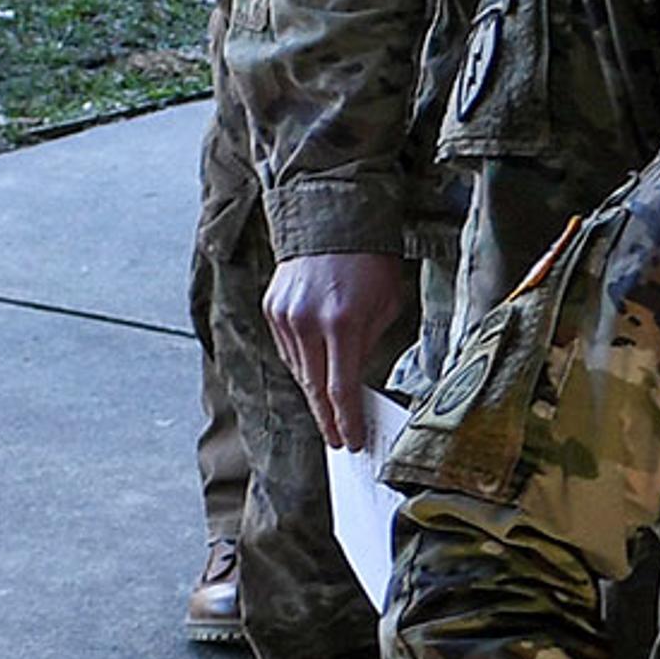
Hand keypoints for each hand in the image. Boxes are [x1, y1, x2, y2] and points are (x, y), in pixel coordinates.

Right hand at [266, 252, 415, 451]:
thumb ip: (370, 344)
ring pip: (299, 372)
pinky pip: (288, 350)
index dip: (347, 420)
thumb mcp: (387, 303)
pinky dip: (303, 364)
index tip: (352, 441)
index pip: (341, 389)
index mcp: (342, 322)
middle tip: (338, 439)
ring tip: (330, 410)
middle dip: (328, 418)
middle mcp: (308, 322)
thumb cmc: (370, 260)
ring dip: (315, 392)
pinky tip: (316, 372)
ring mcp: (285, 316)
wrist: (332, 217)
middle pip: (314, 388)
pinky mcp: (272, 309)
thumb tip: (357, 380)